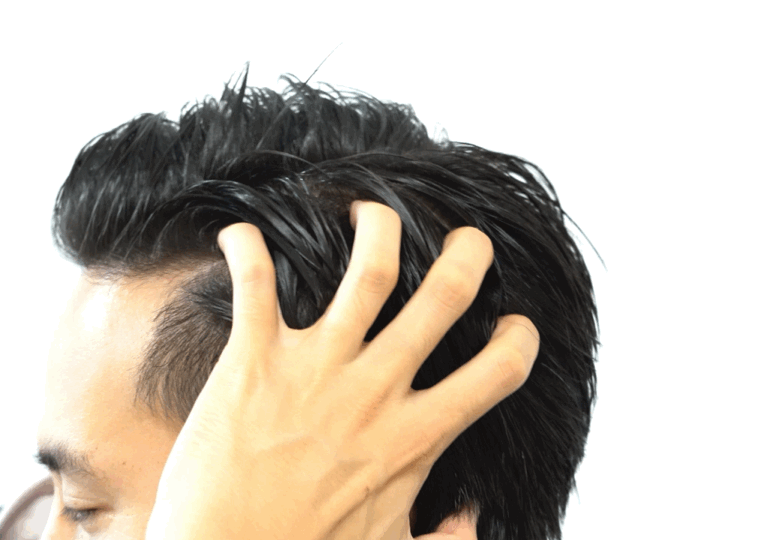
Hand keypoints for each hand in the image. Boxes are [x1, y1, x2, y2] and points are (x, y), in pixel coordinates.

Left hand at [144, 202, 539, 539]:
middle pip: (441, 299)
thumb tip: (471, 518)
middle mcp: (374, 391)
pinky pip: (255, 283)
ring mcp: (315, 367)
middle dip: (468, 257)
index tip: (514, 328)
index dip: (518, 342)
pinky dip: (246, 248)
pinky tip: (239, 232)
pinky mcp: (254, 358)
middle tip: (470, 240)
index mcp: (414, 437)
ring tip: (374, 212)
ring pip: (368, 271)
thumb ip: (445, 538)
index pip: (495, 373)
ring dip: (380, 228)